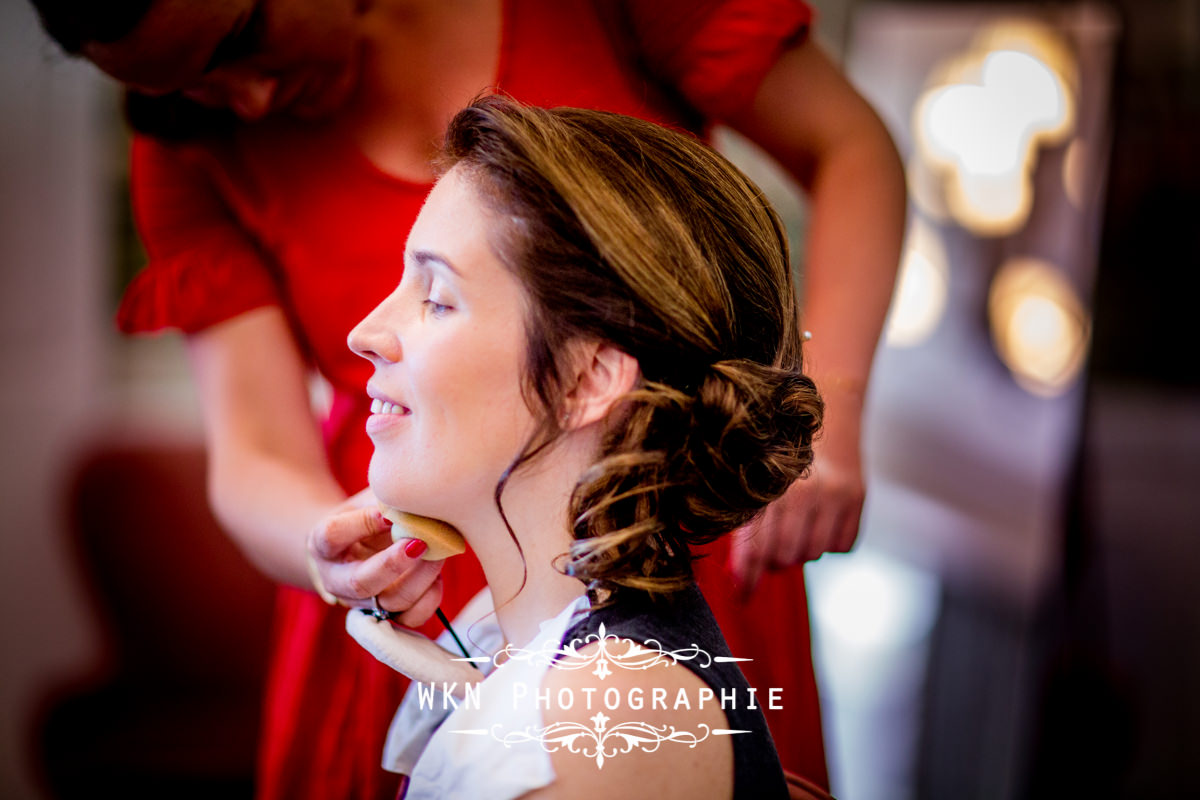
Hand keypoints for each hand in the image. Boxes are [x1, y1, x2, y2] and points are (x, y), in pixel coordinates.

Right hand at [307, 491, 444, 626]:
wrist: (360, 545)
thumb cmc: (367, 514)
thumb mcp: (368, 500)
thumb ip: (386, 498)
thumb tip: (417, 496)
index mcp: (323, 545)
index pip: (332, 535)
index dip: (361, 523)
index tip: (388, 513)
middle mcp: (337, 580)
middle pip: (360, 583)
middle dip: (393, 564)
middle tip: (419, 543)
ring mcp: (362, 602)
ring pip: (390, 602)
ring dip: (420, 579)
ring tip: (437, 554)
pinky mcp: (388, 614)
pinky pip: (410, 618)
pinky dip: (429, 598)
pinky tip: (438, 576)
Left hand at [729, 428, 864, 593]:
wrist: (825, 408)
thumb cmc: (780, 445)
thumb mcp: (754, 473)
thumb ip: (745, 516)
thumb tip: (736, 568)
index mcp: (769, 486)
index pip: (756, 545)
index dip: (747, 575)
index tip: (742, 595)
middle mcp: (803, 491)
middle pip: (785, 557)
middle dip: (775, 558)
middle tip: (773, 542)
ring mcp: (834, 495)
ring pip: (813, 554)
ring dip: (802, 548)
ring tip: (799, 522)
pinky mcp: (857, 498)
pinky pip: (842, 546)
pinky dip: (830, 540)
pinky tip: (822, 517)